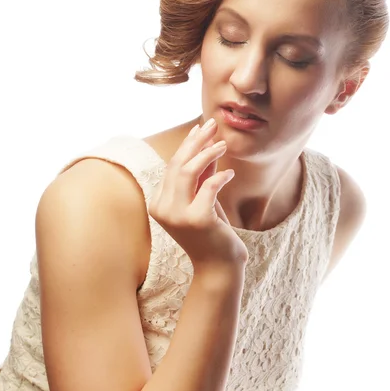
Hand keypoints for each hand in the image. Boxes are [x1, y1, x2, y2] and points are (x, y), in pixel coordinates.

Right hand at [148, 118, 248, 270]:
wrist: (219, 266)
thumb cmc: (211, 233)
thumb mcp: (203, 199)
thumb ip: (202, 175)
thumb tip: (206, 144)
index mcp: (158, 204)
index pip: (172, 167)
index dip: (187, 145)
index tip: (200, 129)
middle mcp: (163, 209)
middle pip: (177, 165)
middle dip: (196, 141)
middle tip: (212, 124)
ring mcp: (178, 215)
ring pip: (188, 172)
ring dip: (207, 153)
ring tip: (223, 143)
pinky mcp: (197, 219)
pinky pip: (209, 187)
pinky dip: (221, 177)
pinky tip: (230, 173)